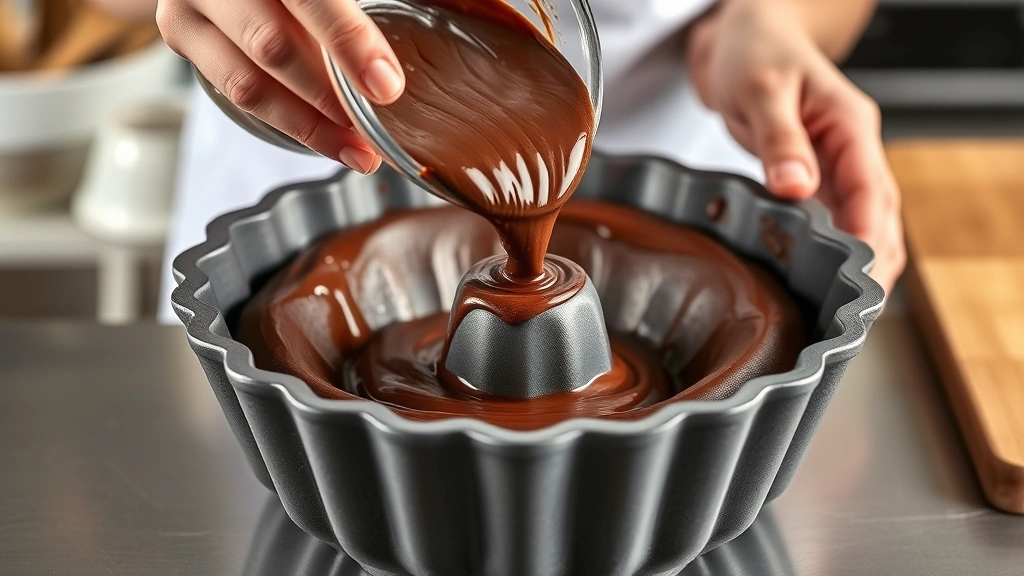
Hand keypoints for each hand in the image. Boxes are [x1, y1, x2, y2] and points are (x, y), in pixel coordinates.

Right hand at [156, 0, 405, 172]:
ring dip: (310, 127)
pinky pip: (235, 91)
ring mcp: (190, 2)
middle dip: (332, 99)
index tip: (387, 86)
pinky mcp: (181, 31)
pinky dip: (289, 121)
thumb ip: (356, 10)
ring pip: (249, 82)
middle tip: (377, 132)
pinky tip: (330, 139)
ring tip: (359, 152)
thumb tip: (462, 11)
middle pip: (273, 46)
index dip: (350, 43)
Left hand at [686, 1, 904, 292]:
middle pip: (878, 217)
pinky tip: (819, 280)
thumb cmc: (756, 50)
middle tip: (853, 316)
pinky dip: (831, 250)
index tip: (858, 278)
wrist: (742, 38)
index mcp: (850, 127)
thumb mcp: (762, 89)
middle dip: (873, 265)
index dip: (869, 238)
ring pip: (859, 223)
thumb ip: (779, 140)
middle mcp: (850, 149)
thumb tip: (796, 187)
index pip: (872, 191)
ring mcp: (835, 165)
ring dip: (856, 264)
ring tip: (842, 313)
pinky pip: (831, 219)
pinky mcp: (813, 176)